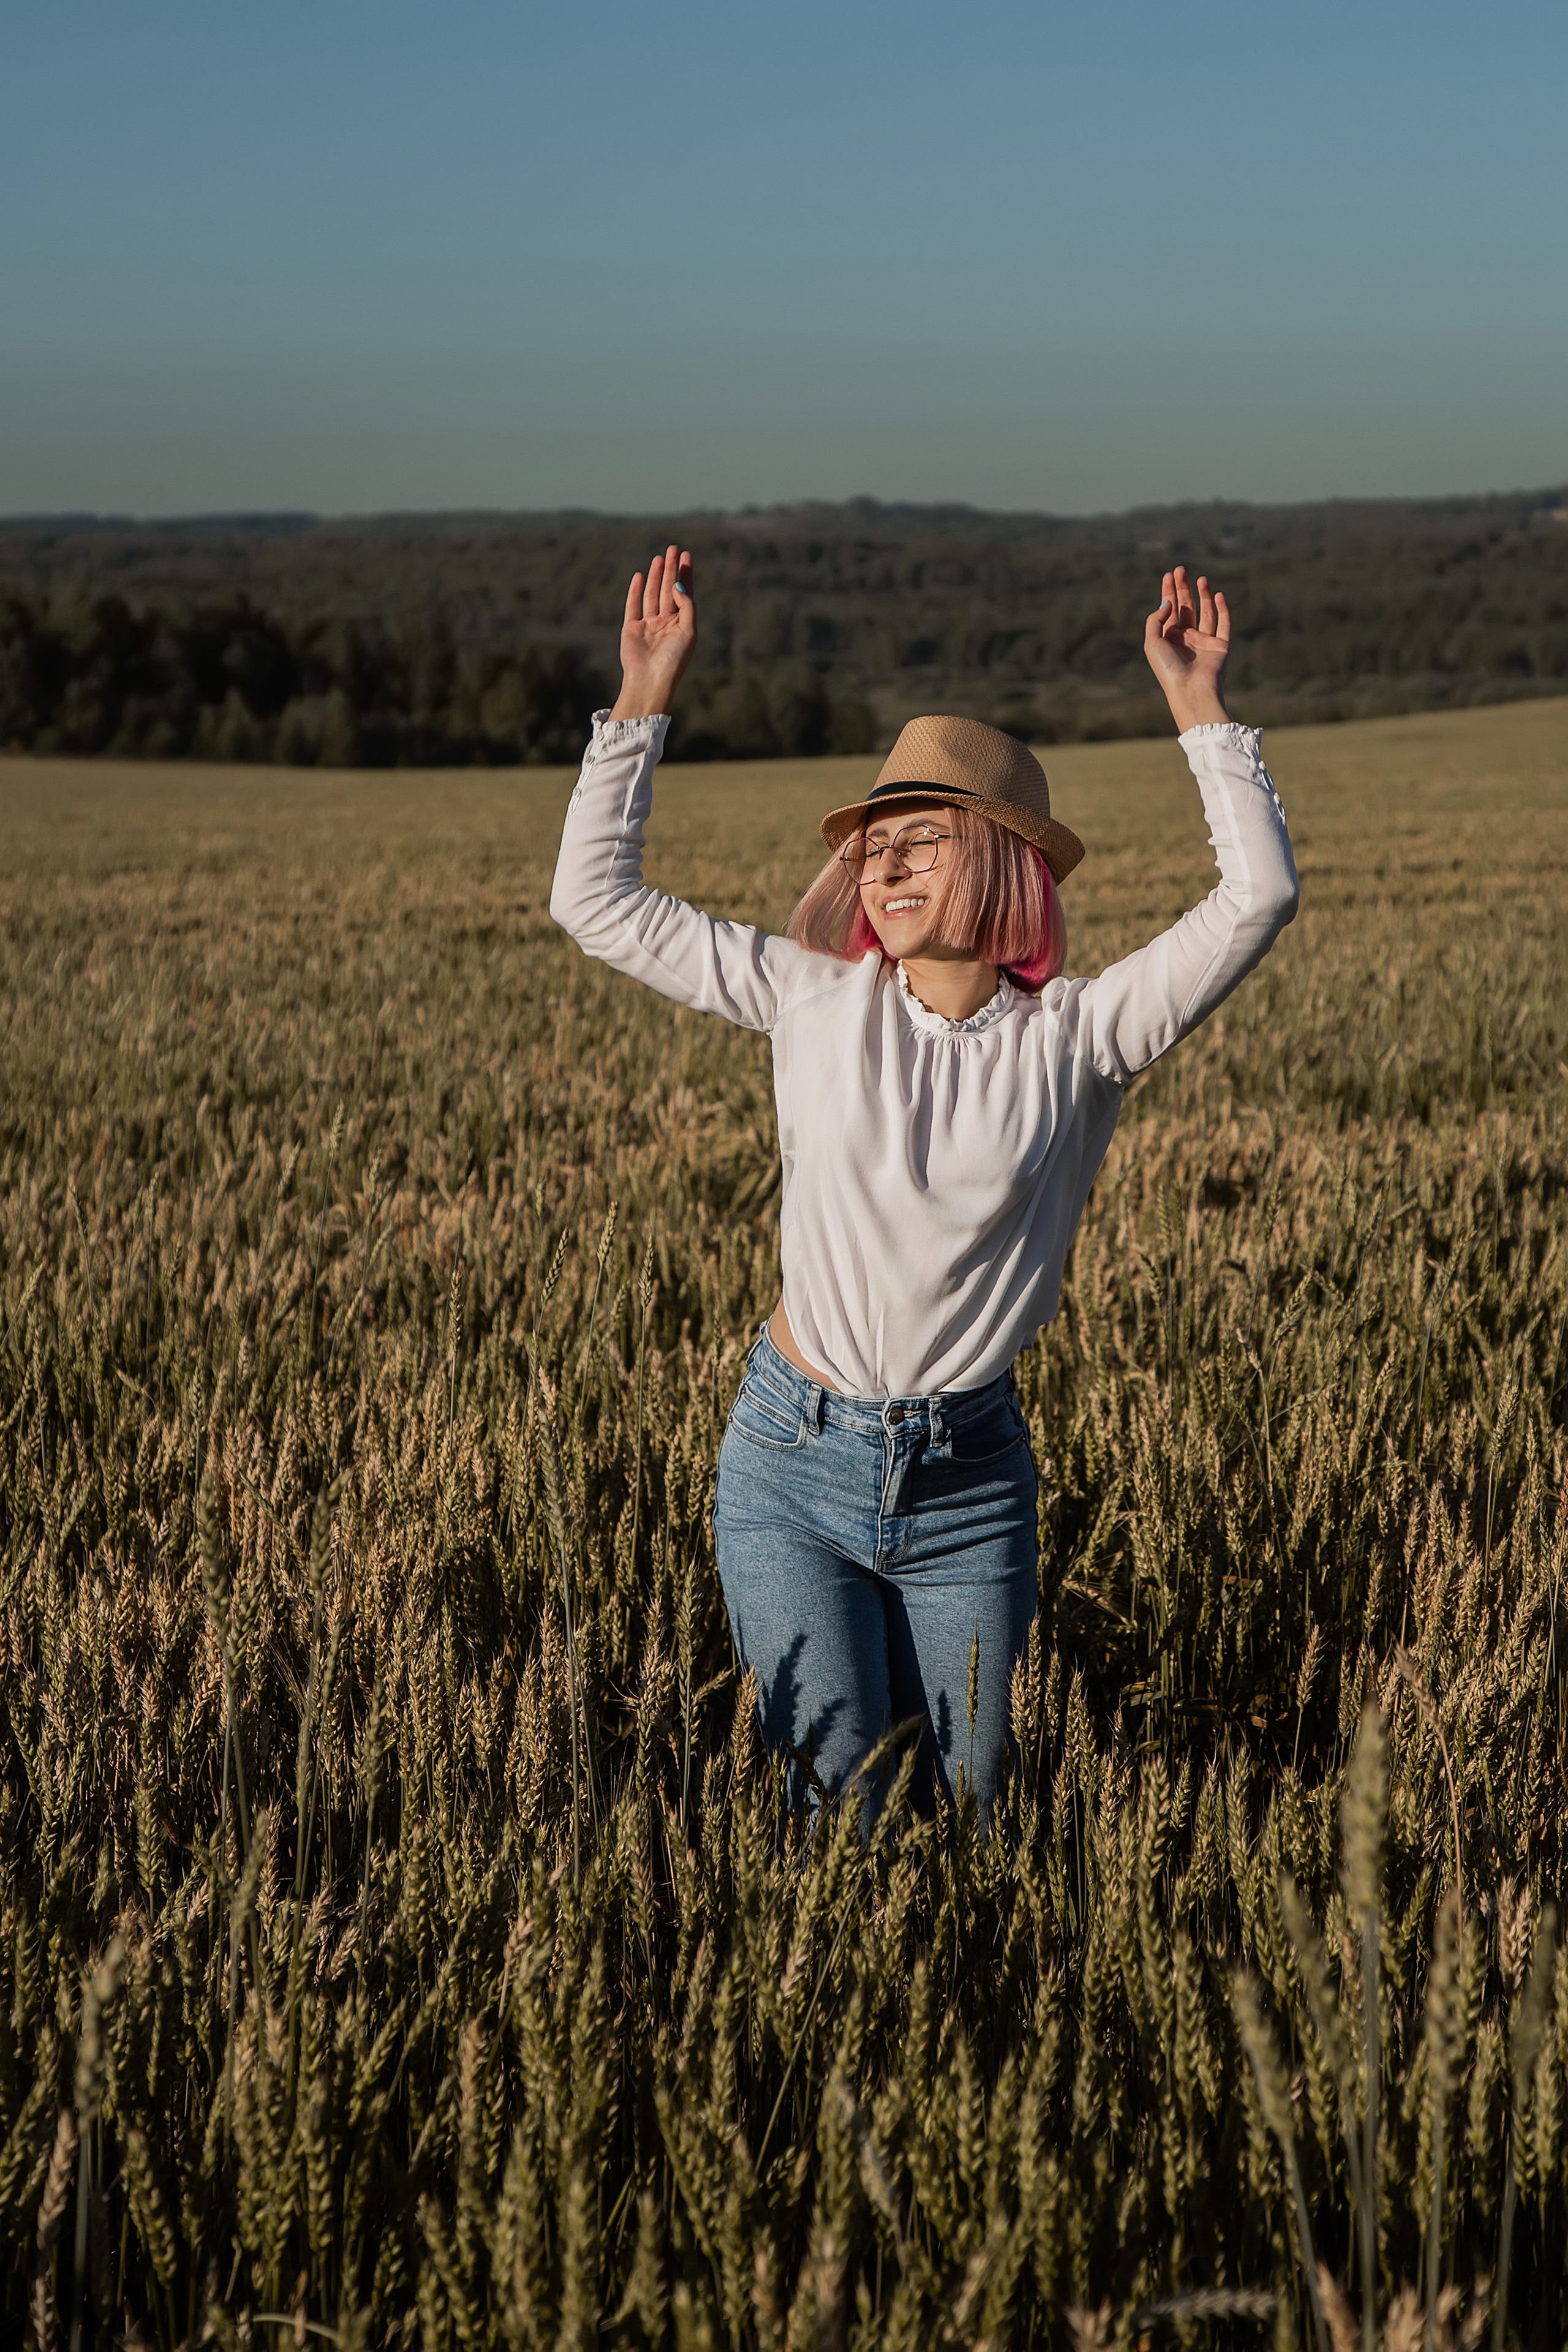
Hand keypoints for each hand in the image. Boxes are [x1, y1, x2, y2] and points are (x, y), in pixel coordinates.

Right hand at [609, 544, 695, 720]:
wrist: (650, 681)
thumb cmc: (674, 660)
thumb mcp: (689, 632)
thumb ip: (687, 606)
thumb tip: (678, 584)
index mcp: (682, 625)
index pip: (684, 594)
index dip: (685, 574)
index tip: (686, 555)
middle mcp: (666, 623)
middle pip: (669, 590)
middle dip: (671, 569)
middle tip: (673, 548)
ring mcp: (648, 625)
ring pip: (653, 595)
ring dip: (656, 576)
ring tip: (659, 557)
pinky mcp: (632, 628)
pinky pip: (633, 605)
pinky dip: (636, 591)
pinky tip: (641, 575)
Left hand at [1143, 565, 1231, 732]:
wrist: (1190, 689)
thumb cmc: (1168, 669)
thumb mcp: (1152, 642)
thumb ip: (1156, 619)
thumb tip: (1168, 602)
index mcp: (1169, 639)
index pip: (1169, 610)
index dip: (1168, 592)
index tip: (1169, 575)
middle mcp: (1187, 639)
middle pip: (1186, 607)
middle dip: (1183, 588)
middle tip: (1181, 570)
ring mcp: (1205, 642)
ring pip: (1205, 612)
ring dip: (1203, 595)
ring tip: (1201, 578)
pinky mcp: (1221, 646)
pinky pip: (1224, 624)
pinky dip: (1223, 609)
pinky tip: (1218, 595)